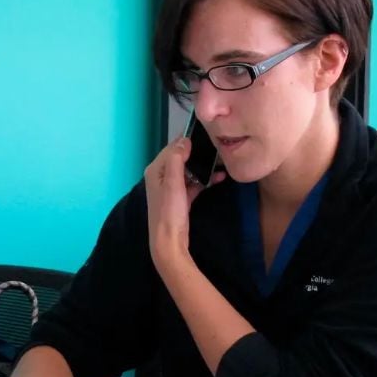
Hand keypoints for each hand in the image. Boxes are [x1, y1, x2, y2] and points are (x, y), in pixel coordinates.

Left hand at [144, 136, 223, 272]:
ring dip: (203, 167)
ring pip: (188, 171)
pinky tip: (219, 178)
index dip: (187, 141)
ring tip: (221, 162)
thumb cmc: (169, 211)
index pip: (171, 148)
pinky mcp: (179, 198)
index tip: (206, 135)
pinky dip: (204, 180)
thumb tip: (184, 140)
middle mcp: (160, 176)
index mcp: (155, 170)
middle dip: (197, 153)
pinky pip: (193, 183)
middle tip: (216, 147)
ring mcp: (170, 188)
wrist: (169, 241)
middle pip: (180, 158)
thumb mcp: (172, 182)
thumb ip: (176, 159)